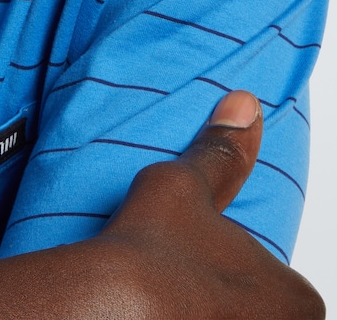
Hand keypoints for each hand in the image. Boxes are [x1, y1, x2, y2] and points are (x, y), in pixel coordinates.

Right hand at [90, 90, 323, 318]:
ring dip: (200, 314)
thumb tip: (245, 103)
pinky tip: (149, 316)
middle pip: (255, 313)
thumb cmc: (152, 248)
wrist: (105, 306)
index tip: (199, 261)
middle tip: (179, 285)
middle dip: (223, 300)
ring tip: (161, 301)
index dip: (233, 269)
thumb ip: (222, 152)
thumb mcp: (186, 185)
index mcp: (297, 302)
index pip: (279, 285)